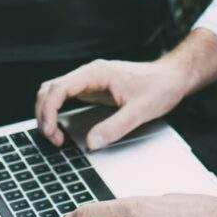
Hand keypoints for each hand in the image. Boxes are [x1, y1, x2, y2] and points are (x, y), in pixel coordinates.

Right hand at [34, 57, 189, 149]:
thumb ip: (115, 127)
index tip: (51, 131)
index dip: (49, 111)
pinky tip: (61, 127)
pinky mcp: (93, 88)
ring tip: (55, 136)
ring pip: (54, 92)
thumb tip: (92, 143)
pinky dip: (56, 111)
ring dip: (48, 112)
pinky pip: (65, 97)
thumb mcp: (140, 111)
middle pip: (50, 89)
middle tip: (53, 140)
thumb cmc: (159, 87)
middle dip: (44, 114)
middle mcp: (89, 74)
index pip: (59, 88)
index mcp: (96, 73)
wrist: (172, 77)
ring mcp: (89, 80)